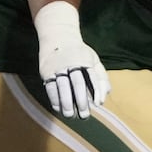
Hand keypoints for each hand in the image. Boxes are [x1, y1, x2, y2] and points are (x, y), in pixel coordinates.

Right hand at [34, 1, 109, 118]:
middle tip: (84, 115)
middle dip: (81, 100)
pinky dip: (54, 98)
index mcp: (86, 61)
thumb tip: (105, 96)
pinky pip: (50, 86)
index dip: (96, 91)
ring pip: (62, 86)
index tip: (98, 104)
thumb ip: (101, 77)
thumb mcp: (94, 60)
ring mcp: (58, 67)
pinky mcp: (46, 71)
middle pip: (77, 84)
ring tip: (70, 115)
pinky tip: (58, 108)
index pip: (93, 77)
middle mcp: (72, 64)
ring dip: (66, 102)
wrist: (58, 36)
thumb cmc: (80, 53)